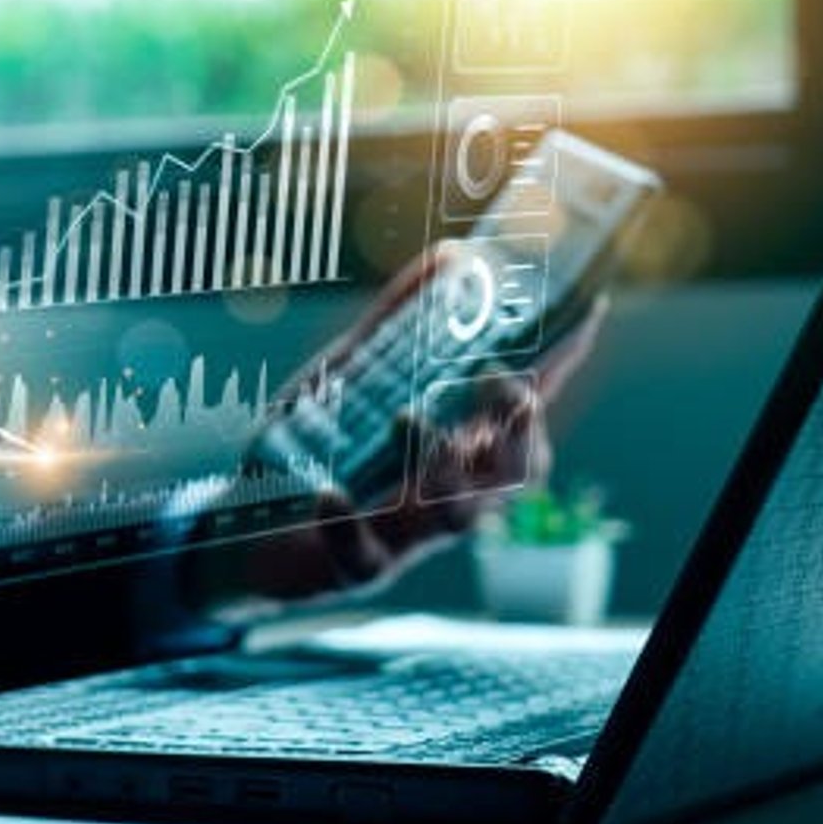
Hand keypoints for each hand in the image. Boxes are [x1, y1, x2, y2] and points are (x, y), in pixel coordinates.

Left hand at [184, 250, 604, 612]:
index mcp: (455, 446)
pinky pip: (367, 557)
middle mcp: (445, 493)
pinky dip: (349, 522)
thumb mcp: (350, 377)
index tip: (581, 315)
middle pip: (516, 474)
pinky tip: (328, 491)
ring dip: (442, 465)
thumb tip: (451, 255)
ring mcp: (405, 536)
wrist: (241, 533)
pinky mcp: (355, 569)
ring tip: (406, 416)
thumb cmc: (313, 450)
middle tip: (504, 386)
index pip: (522, 409)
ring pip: (458, 518)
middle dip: (523, 431)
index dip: (558, 369)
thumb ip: (398, 322)